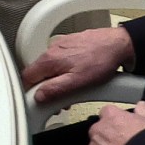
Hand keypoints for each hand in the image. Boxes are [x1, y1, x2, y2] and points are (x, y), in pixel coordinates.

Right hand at [18, 24, 136, 105]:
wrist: (118, 45)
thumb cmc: (101, 60)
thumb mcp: (77, 82)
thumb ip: (54, 89)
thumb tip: (38, 96)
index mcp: (49, 59)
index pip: (26, 77)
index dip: (30, 91)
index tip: (38, 100)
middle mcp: (51, 49)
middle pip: (37, 72)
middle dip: (44, 87)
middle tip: (57, 99)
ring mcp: (60, 45)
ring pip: (48, 66)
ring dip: (54, 80)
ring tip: (70, 90)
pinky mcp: (69, 44)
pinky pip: (59, 60)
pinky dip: (62, 70)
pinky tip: (76, 76)